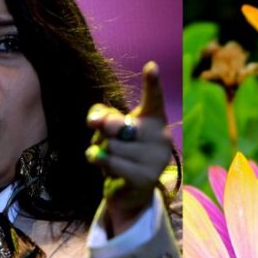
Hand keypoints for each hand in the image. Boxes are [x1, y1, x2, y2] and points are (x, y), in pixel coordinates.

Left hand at [86, 61, 172, 236]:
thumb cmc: (120, 150)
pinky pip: (110, 163)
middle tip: (108, 140)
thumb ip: (101, 115)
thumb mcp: (109, 128)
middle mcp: (161, 136)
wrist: (129, 190)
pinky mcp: (146, 178)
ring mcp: (155, 159)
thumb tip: (96, 121)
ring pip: (110, 146)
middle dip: (103, 132)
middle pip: (117, 124)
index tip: (151, 66)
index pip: (153, 98)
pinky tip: (102, 165)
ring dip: (100, 150)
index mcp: (155, 118)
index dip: (152, 83)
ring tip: (110, 158)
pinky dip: (98, 161)